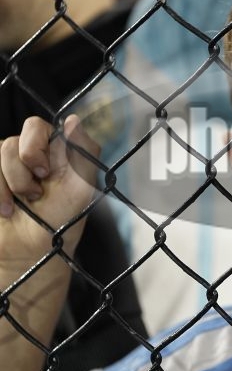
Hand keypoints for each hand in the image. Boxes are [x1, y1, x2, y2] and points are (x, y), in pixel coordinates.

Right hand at [0, 115, 98, 265]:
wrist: (32, 251)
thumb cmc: (63, 220)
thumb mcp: (83, 188)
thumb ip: (84, 151)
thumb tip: (72, 119)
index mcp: (56, 149)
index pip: (37, 125)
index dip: (38, 145)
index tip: (46, 172)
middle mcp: (31, 152)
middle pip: (15, 138)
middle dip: (24, 165)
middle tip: (37, 190)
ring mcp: (7, 164)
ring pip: (0, 152)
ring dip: (13, 183)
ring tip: (25, 203)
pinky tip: (6, 210)